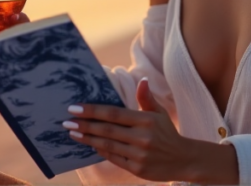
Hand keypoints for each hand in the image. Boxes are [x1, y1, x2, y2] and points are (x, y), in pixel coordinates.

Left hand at [65, 79, 237, 182]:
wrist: (184, 160)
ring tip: (73, 134)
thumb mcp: (160, 113)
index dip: (93, 110)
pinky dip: (101, 151)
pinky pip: (114, 158)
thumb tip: (142, 80)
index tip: (74, 108)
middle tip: (66, 122)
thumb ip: (146, 98)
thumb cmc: (168, 133)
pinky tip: (90, 145)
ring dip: (88, 139)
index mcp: (146, 120)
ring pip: (107, 145)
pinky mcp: (138, 169)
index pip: (114, 114)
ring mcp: (139, 155)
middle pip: (107, 130)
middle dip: (85, 125)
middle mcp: (142, 138)